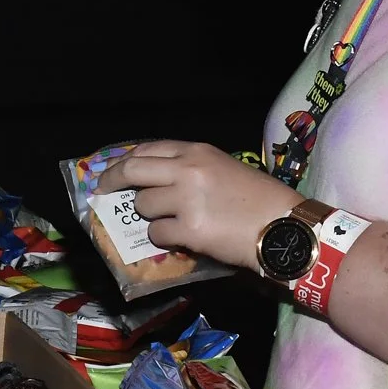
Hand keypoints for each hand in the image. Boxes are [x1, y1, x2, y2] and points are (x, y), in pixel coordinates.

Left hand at [94, 140, 302, 271]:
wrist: (283, 227)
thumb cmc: (259, 199)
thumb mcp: (224, 168)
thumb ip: (190, 168)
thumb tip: (153, 181)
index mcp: (197, 151)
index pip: (147, 148)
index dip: (124, 161)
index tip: (112, 172)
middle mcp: (187, 169)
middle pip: (132, 170)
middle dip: (112, 181)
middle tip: (104, 193)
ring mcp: (186, 198)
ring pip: (143, 206)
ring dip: (150, 218)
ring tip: (171, 223)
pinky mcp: (189, 229)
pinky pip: (157, 234)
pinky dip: (164, 240)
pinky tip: (181, 240)